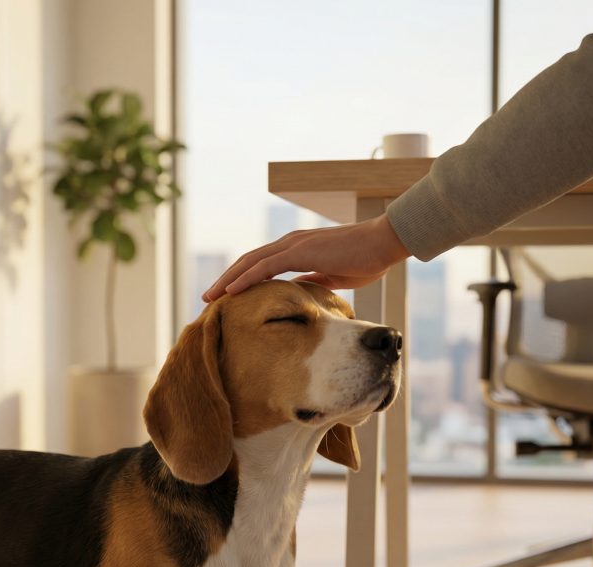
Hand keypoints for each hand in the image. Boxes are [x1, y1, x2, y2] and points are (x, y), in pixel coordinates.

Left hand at [202, 215, 410, 301]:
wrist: (384, 243)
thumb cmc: (365, 259)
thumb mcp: (332, 276)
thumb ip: (312, 280)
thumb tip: (299, 290)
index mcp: (297, 250)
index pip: (261, 265)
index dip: (241, 279)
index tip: (227, 296)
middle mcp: (290, 244)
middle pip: (248, 262)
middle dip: (226, 280)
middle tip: (208, 298)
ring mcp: (293, 245)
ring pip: (250, 263)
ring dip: (228, 280)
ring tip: (210, 296)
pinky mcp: (300, 251)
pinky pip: (265, 266)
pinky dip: (245, 278)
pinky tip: (231, 291)